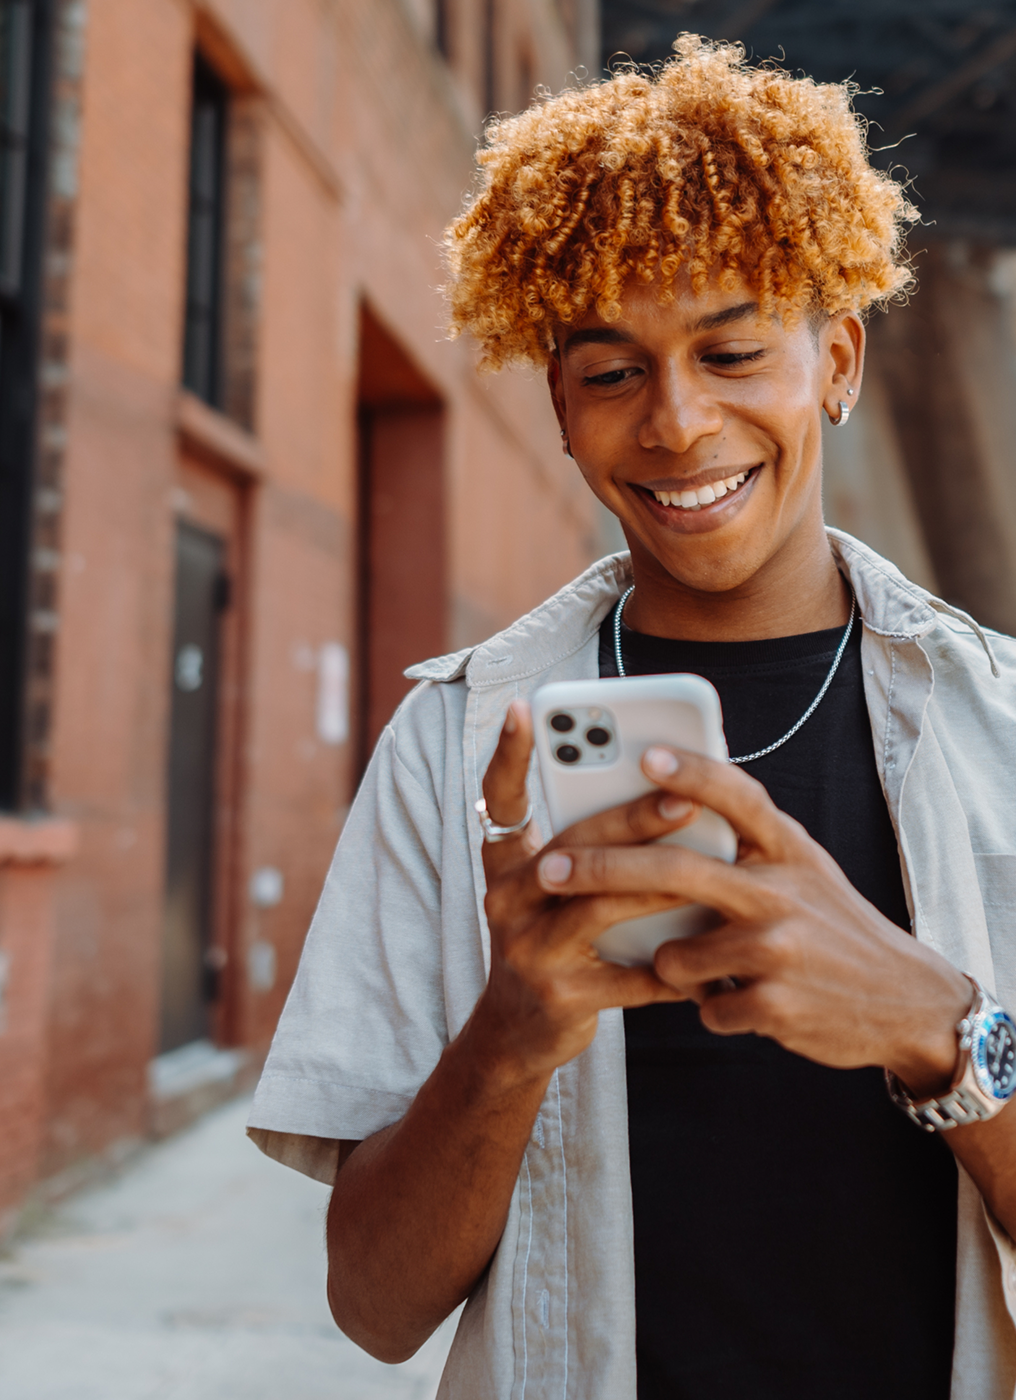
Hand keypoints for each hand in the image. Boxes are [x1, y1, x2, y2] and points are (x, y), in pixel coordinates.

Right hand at [470, 702, 701, 1082]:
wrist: (517, 1034)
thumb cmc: (554, 941)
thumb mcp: (551, 890)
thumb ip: (589, 848)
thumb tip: (671, 794)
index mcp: (505, 864)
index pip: (499, 798)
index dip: (508, 753)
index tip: (523, 707)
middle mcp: (505, 900)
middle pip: (570, 849)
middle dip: (629, 820)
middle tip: (684, 798)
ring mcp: (528, 949)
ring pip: (597, 906)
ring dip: (656, 886)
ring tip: (706, 867)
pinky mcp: (558, 995)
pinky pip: (627, 974)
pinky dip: (671, 962)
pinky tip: (709, 954)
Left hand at [538, 744, 971, 1095]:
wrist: (903, 1002)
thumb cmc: (833, 926)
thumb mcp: (804, 869)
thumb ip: (747, 840)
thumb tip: (668, 791)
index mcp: (789, 849)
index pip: (738, 796)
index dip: (693, 772)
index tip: (647, 754)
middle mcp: (783, 891)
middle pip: (675, 870)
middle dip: (599, 868)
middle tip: (547, 871)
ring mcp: (778, 948)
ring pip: (674, 955)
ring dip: (672, 966)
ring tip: (706, 967)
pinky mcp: (774, 1005)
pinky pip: (700, 1005)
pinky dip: (707, 1006)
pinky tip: (742, 1000)